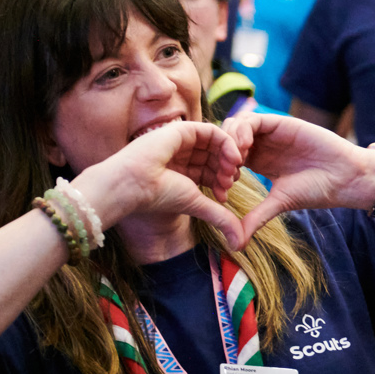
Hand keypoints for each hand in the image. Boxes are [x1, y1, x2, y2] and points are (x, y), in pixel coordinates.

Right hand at [70, 121, 245, 241]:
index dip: (221, 182)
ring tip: (231, 173)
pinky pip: (211, 131)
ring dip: (229, 157)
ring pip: (215, 143)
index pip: (209, 170)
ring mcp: (181, 141)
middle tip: (230, 184)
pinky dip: (227, 143)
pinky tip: (234, 158)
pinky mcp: (181, 130)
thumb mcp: (197, 205)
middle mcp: (180, 154)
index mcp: (179, 170)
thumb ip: (220, 218)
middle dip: (227, 170)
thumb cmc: (158, 196)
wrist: (133, 185)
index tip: (224, 197)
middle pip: (215, 156)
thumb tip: (241, 243)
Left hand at [221, 112, 374, 237]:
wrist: (344, 177)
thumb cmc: (317, 190)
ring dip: (228, 143)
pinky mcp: (280, 122)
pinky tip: (245, 148)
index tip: (224, 191)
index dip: (219, 172)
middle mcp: (262, 145)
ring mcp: (270, 133)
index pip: (225, 158)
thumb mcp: (279, 204)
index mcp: (258, 162)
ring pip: (235, 126)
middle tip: (228, 176)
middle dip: (220, 156)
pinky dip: (242, 131)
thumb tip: (235, 244)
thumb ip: (255, 218)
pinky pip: (253, 119)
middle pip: (225, 139)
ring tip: (236, 163)